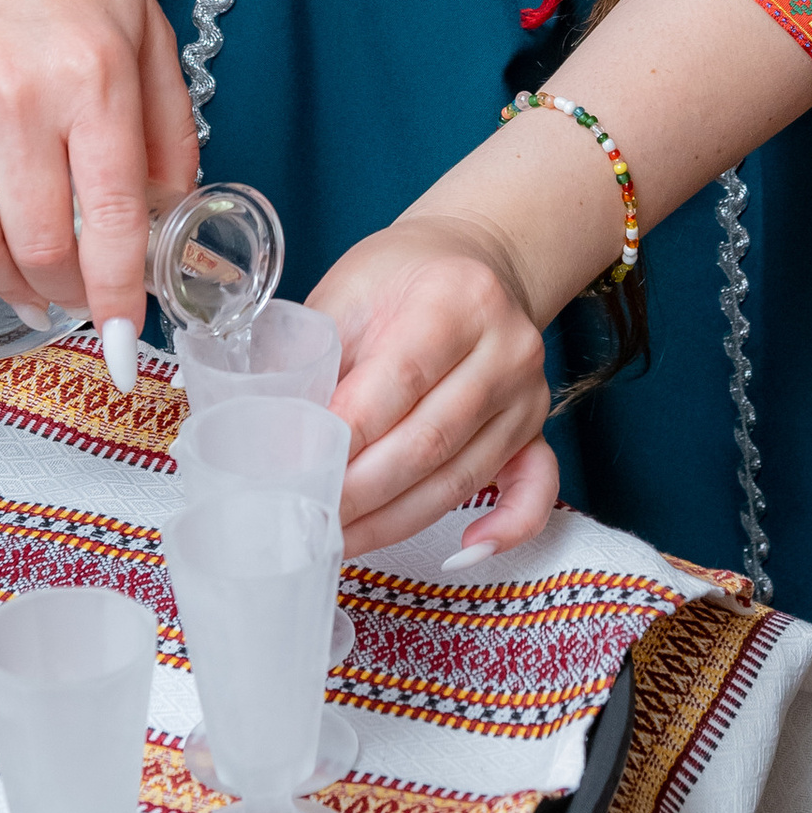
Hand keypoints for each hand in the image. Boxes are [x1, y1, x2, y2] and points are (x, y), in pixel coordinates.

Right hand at [0, 0, 197, 331]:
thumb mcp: (145, 29)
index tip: (125, 346)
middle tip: (80, 298)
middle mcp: (19, 103)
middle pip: (37, 250)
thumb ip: (169, 127)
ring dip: (4, 282)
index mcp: (93, 82)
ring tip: (29, 283)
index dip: (117, 300)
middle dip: (65, 295)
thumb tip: (173, 215)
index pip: (109, 225)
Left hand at [316, 217, 558, 559]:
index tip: (296, 470)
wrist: (469, 259)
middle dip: (361, 491)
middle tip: (307, 519)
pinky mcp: (536, 427)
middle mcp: (505, 347)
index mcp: (456, 299)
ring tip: (341, 541)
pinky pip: (536, 487)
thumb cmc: (398, 277)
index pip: (398, 381)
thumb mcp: (347, 292)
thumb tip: (275, 438)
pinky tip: (464, 553)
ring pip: (461, 475)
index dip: (345, 435)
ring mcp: (527, 392)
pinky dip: (507, 527)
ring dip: (396, 519)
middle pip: (429, 440)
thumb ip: (315, 357)